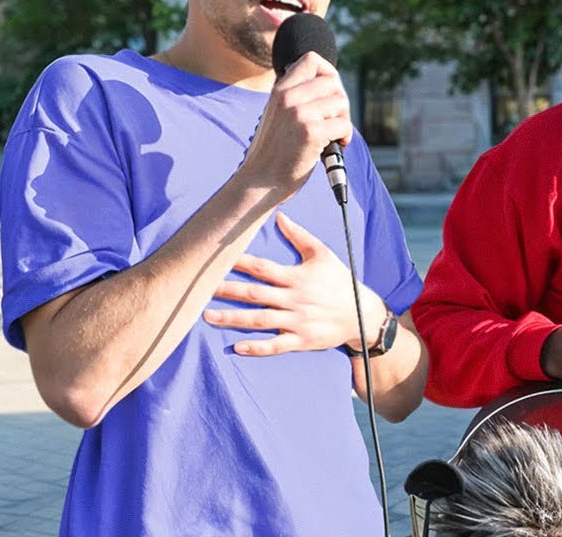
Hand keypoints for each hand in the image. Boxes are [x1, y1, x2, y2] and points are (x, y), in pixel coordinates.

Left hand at [203, 212, 387, 356]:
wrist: (362, 314)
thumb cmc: (339, 281)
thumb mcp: (323, 254)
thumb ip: (299, 235)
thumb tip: (279, 215)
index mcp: (296, 277)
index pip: (262, 268)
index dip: (239, 262)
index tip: (216, 258)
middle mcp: (293, 299)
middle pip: (254, 294)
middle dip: (226, 291)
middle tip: (199, 289)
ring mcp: (296, 321)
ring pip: (259, 320)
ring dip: (233, 319)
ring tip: (208, 317)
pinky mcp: (301, 340)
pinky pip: (276, 345)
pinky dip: (257, 347)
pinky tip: (237, 347)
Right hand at [244, 51, 351, 195]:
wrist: (259, 182)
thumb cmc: (274, 153)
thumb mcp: (277, 114)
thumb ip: (296, 97)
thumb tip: (330, 84)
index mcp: (279, 90)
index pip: (312, 59)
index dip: (329, 73)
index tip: (330, 93)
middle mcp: (287, 96)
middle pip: (333, 81)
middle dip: (340, 102)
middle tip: (334, 121)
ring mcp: (298, 113)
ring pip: (341, 102)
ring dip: (343, 120)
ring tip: (332, 135)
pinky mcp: (310, 132)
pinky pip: (343, 125)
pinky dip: (345, 136)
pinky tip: (334, 146)